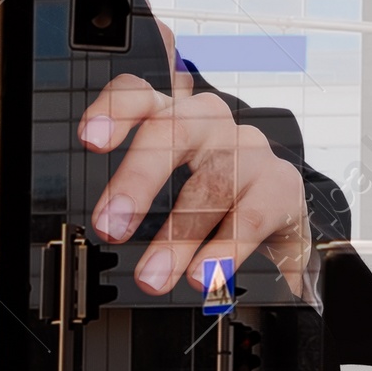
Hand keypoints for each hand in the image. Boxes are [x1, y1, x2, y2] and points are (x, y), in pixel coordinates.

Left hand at [78, 18, 312, 298]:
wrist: (278, 206)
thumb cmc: (211, 187)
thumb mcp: (170, 178)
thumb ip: (135, 187)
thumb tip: (102, 224)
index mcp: (173, 114)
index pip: (140, 94)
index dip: (114, 109)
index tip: (90, 138)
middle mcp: (209, 122)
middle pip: (173, 132)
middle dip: (138, 179)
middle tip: (111, 227)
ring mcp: (248, 149)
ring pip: (210, 184)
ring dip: (176, 237)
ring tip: (152, 276)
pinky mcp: (281, 184)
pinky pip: (250, 216)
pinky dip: (224, 251)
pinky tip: (205, 276)